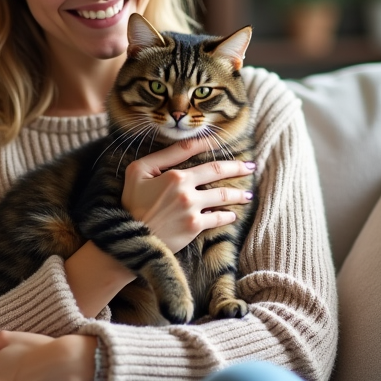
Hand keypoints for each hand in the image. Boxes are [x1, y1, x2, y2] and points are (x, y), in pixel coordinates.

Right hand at [121, 137, 254, 253]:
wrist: (130, 238)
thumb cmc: (131, 203)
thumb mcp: (137, 172)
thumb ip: (161, 157)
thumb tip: (185, 145)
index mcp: (174, 175)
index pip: (196, 152)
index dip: (212, 145)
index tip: (226, 142)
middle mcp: (186, 190)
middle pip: (218, 173)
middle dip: (238, 167)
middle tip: (250, 166)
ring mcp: (192, 209)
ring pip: (223, 197)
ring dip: (238, 194)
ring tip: (248, 194)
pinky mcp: (194, 227)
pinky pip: (218, 218)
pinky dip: (228, 215)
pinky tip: (233, 214)